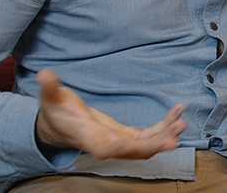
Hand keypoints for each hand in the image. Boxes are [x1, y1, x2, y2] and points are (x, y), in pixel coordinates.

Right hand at [34, 69, 185, 159]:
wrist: (61, 124)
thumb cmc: (56, 111)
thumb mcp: (51, 98)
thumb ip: (49, 88)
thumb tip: (44, 75)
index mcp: (87, 136)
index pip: (104, 148)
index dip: (118, 148)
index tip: (131, 144)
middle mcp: (106, 144)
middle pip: (132, 151)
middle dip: (153, 146)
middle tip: (174, 139)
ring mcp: (119, 141)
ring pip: (145, 145)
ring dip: (165, 135)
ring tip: (182, 122)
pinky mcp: (127, 136)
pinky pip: (150, 134)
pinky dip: (165, 125)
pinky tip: (178, 113)